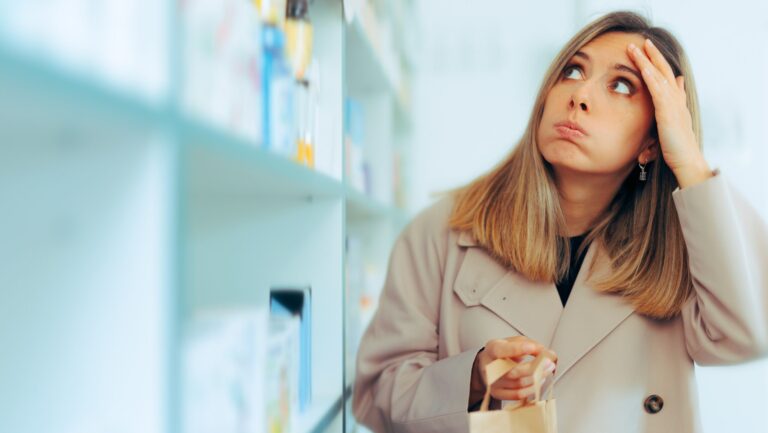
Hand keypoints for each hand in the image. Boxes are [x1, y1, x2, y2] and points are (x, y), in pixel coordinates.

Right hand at [469, 336, 556, 405]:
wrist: (487, 364)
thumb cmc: (503, 352)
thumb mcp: (514, 341)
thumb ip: (530, 344)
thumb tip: (547, 353)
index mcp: (492, 350)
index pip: (502, 350)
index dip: (518, 349)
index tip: (533, 347)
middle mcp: (490, 367)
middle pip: (514, 371)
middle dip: (535, 367)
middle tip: (549, 362)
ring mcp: (493, 382)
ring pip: (519, 384)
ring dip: (538, 378)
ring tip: (547, 370)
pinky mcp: (498, 393)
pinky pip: (518, 395)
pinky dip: (532, 389)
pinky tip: (538, 381)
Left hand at [627, 38, 712, 187]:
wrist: (686, 161)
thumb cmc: (675, 150)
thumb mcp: (668, 130)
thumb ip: (665, 118)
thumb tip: (663, 115)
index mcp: (676, 104)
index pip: (668, 79)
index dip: (659, 65)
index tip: (651, 53)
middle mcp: (676, 100)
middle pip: (664, 72)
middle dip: (653, 56)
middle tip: (644, 42)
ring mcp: (673, 105)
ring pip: (659, 76)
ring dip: (647, 60)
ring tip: (637, 47)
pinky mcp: (668, 113)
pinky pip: (658, 91)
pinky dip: (651, 77)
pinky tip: (643, 67)